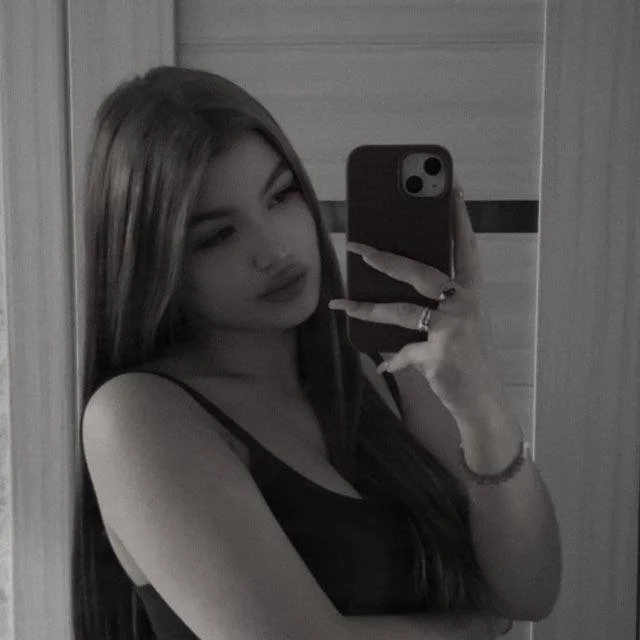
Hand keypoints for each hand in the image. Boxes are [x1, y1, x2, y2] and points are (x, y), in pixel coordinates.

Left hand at [328, 179, 497, 412]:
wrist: (480, 400)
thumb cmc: (466, 357)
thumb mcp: (456, 325)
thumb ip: (432, 306)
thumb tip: (389, 290)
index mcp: (469, 293)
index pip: (466, 248)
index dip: (459, 218)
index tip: (453, 187)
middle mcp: (464, 304)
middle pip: (419, 273)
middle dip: (384, 259)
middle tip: (357, 247)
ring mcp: (453, 328)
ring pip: (400, 311)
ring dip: (366, 309)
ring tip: (341, 304)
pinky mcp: (439, 353)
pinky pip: (403, 352)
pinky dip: (393, 362)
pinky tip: (383, 369)